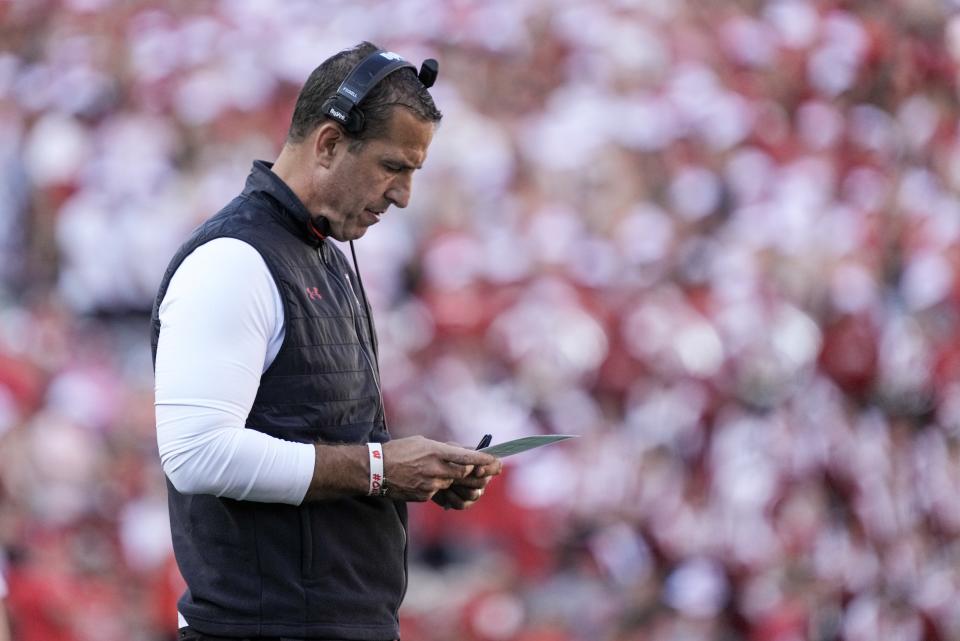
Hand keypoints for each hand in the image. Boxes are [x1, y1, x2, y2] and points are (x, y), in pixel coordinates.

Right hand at [382, 436, 500, 501]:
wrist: (376, 470)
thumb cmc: (399, 451)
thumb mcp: (422, 442)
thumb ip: (444, 448)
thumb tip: (464, 451)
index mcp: (435, 451)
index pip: (466, 457)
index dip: (484, 460)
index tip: (496, 461)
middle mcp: (435, 469)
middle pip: (464, 474)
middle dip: (472, 472)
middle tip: (480, 469)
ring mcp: (430, 485)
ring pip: (451, 484)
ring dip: (451, 479)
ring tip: (438, 472)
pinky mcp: (424, 496)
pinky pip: (438, 492)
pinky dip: (436, 486)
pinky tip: (423, 479)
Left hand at [431, 447, 501, 509]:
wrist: (425, 471)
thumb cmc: (439, 456)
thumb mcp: (451, 449)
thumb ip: (465, 454)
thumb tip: (476, 466)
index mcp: (482, 462)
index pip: (496, 465)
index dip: (490, 469)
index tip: (477, 470)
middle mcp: (481, 478)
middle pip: (484, 482)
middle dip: (468, 478)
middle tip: (454, 475)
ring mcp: (473, 491)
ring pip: (474, 494)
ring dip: (459, 487)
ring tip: (448, 481)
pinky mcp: (463, 502)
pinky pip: (462, 504)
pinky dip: (452, 497)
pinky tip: (445, 491)